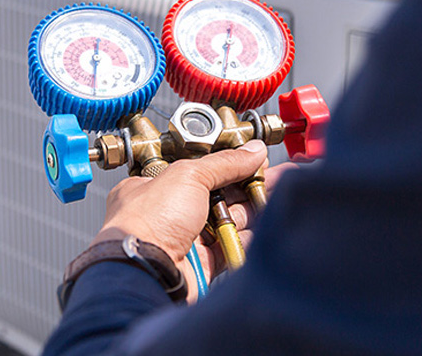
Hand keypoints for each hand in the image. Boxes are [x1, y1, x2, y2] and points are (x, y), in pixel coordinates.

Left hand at [89, 140, 296, 300]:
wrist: (146, 270)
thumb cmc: (148, 223)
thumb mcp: (188, 176)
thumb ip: (224, 163)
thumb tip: (251, 151)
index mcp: (155, 186)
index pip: (197, 169)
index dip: (226, 164)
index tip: (251, 159)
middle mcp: (168, 213)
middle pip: (215, 194)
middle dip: (245, 185)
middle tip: (273, 177)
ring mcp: (184, 239)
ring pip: (226, 221)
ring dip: (251, 210)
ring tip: (274, 196)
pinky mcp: (201, 264)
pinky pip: (229, 247)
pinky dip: (246, 238)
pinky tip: (263, 225)